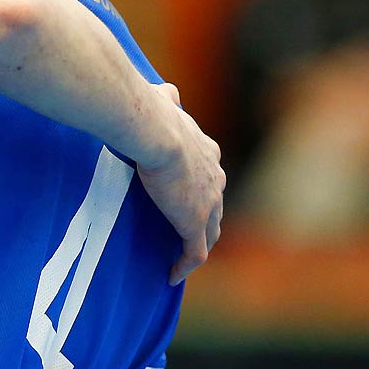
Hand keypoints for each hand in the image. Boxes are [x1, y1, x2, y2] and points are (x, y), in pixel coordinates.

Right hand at [135, 84, 224, 283]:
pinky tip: (171, 276)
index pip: (209, 178)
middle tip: (185, 233)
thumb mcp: (164, 102)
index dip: (199, 191)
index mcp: (207, 154)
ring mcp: (208, 204)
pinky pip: (195, 252)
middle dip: (204, 221)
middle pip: (215, 207)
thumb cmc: (153, 115)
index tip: (183, 199)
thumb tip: (166, 92)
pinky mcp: (195, 223)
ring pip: (210, 232)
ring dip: (198, 245)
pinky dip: (185, 265)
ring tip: (182, 258)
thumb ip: (168, 99)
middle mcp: (215, 179)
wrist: (155, 133)